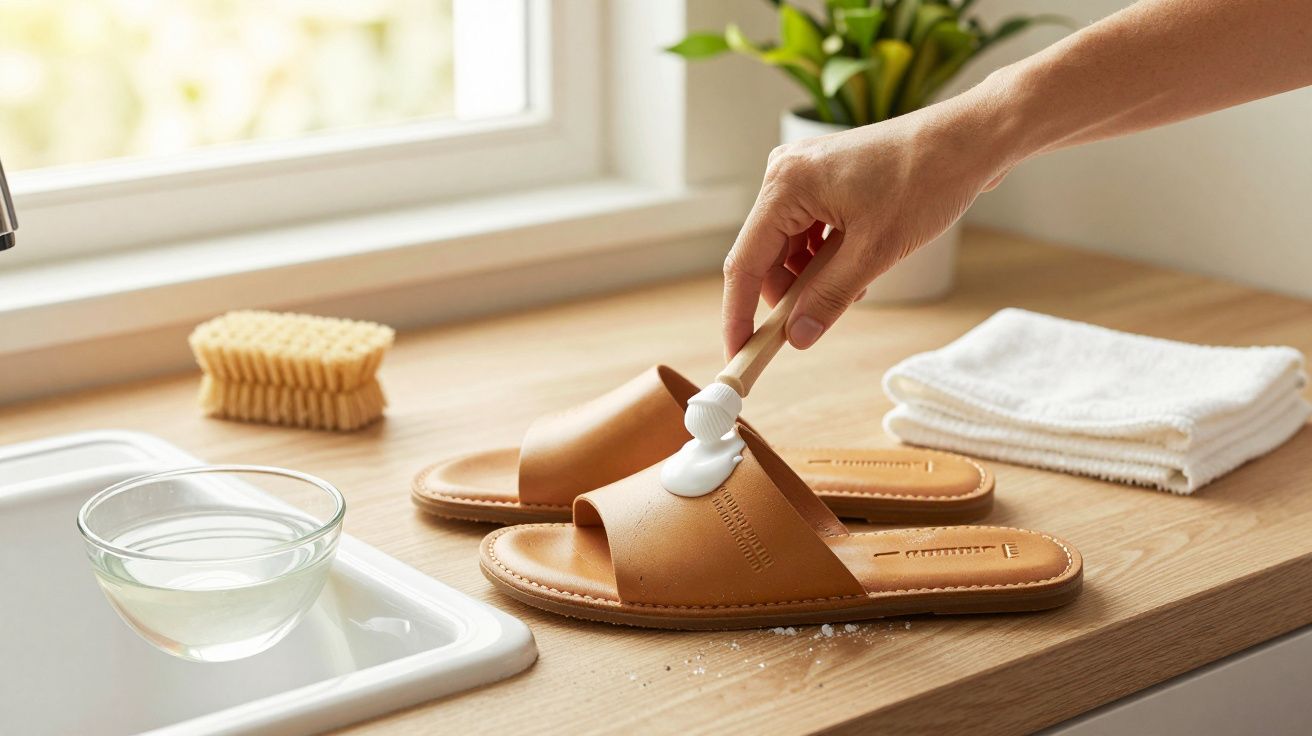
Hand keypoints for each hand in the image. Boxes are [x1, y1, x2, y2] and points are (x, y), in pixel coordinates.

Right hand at [721, 91, 1013, 357]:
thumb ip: (828, 297)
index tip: (738, 354)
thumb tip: (797, 337)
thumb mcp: (874, 252)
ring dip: (811, 278)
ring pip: (788, 247)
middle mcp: (785, 174)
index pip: (745, 263)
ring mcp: (803, 173)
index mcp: (786, 185)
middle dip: (787, 295)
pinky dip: (824, 258)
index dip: (739, 314)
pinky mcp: (823, 178)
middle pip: (764, 256)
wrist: (969, 140)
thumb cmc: (926, 181)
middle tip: (811, 327)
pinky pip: (807, 231)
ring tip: (855, 285)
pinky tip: (856, 265)